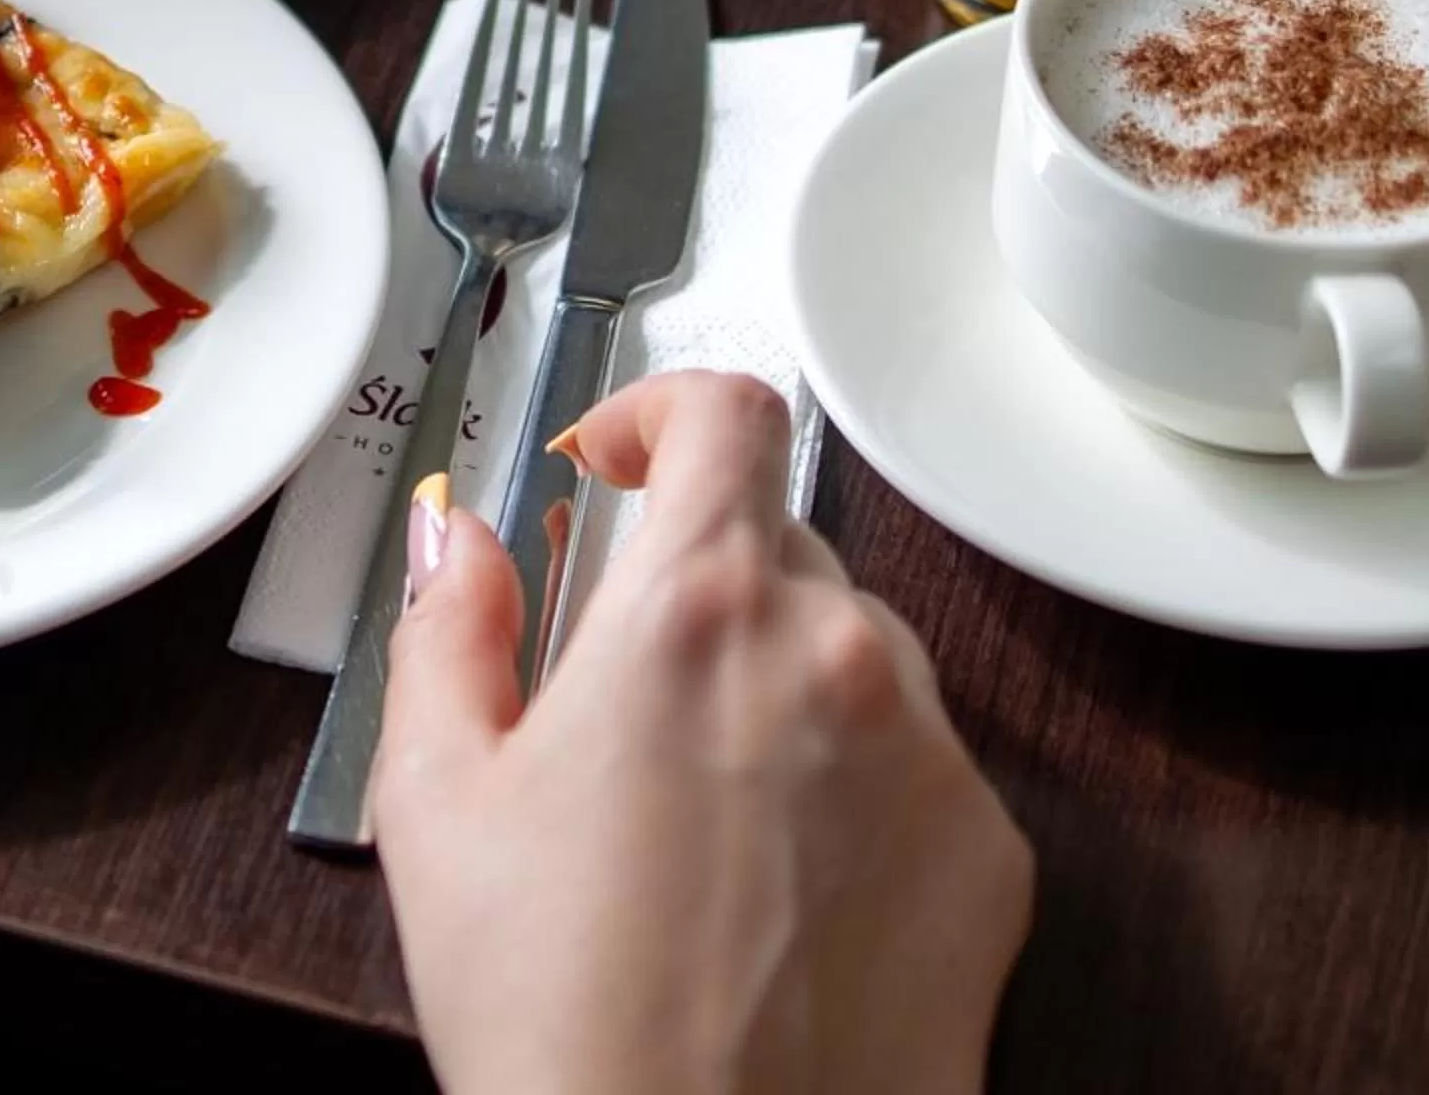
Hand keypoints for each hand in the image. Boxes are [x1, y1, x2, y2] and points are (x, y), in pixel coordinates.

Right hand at [371, 373, 1033, 1094]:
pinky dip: (848, 788)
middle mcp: (840, 657)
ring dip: (774, 685)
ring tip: (686, 818)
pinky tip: (766, 889)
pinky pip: (917, 764)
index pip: (723, 410)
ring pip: (852, 654)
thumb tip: (461, 547)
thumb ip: (447, 630)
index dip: (658, 410)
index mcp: (698, 613)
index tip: (620, 459)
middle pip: (778, 542)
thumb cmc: (567, 1017)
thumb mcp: (438, 802)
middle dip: (694, 587)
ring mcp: (935, 757)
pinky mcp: (991, 857)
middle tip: (613, 691)